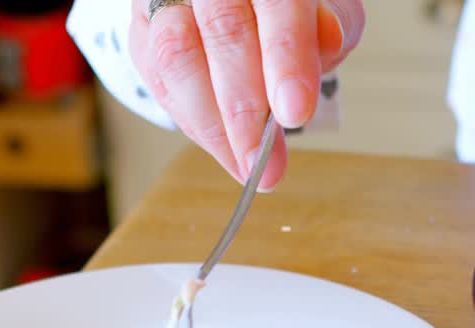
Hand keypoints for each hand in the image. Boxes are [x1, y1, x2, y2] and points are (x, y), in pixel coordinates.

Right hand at [129, 0, 364, 189]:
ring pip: (176, 56)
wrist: (241, 6)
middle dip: (244, 107)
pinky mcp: (143, 31)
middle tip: (265, 161)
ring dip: (212, 124)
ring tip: (244, 164)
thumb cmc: (286, 11)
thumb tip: (328, 40)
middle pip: (221, 29)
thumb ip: (331, 25)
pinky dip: (194, 123)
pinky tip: (223, 147)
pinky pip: (159, 80)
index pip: (276, 3)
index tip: (294, 112)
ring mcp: (168, 0)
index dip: (285, 57)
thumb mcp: (325, 10)